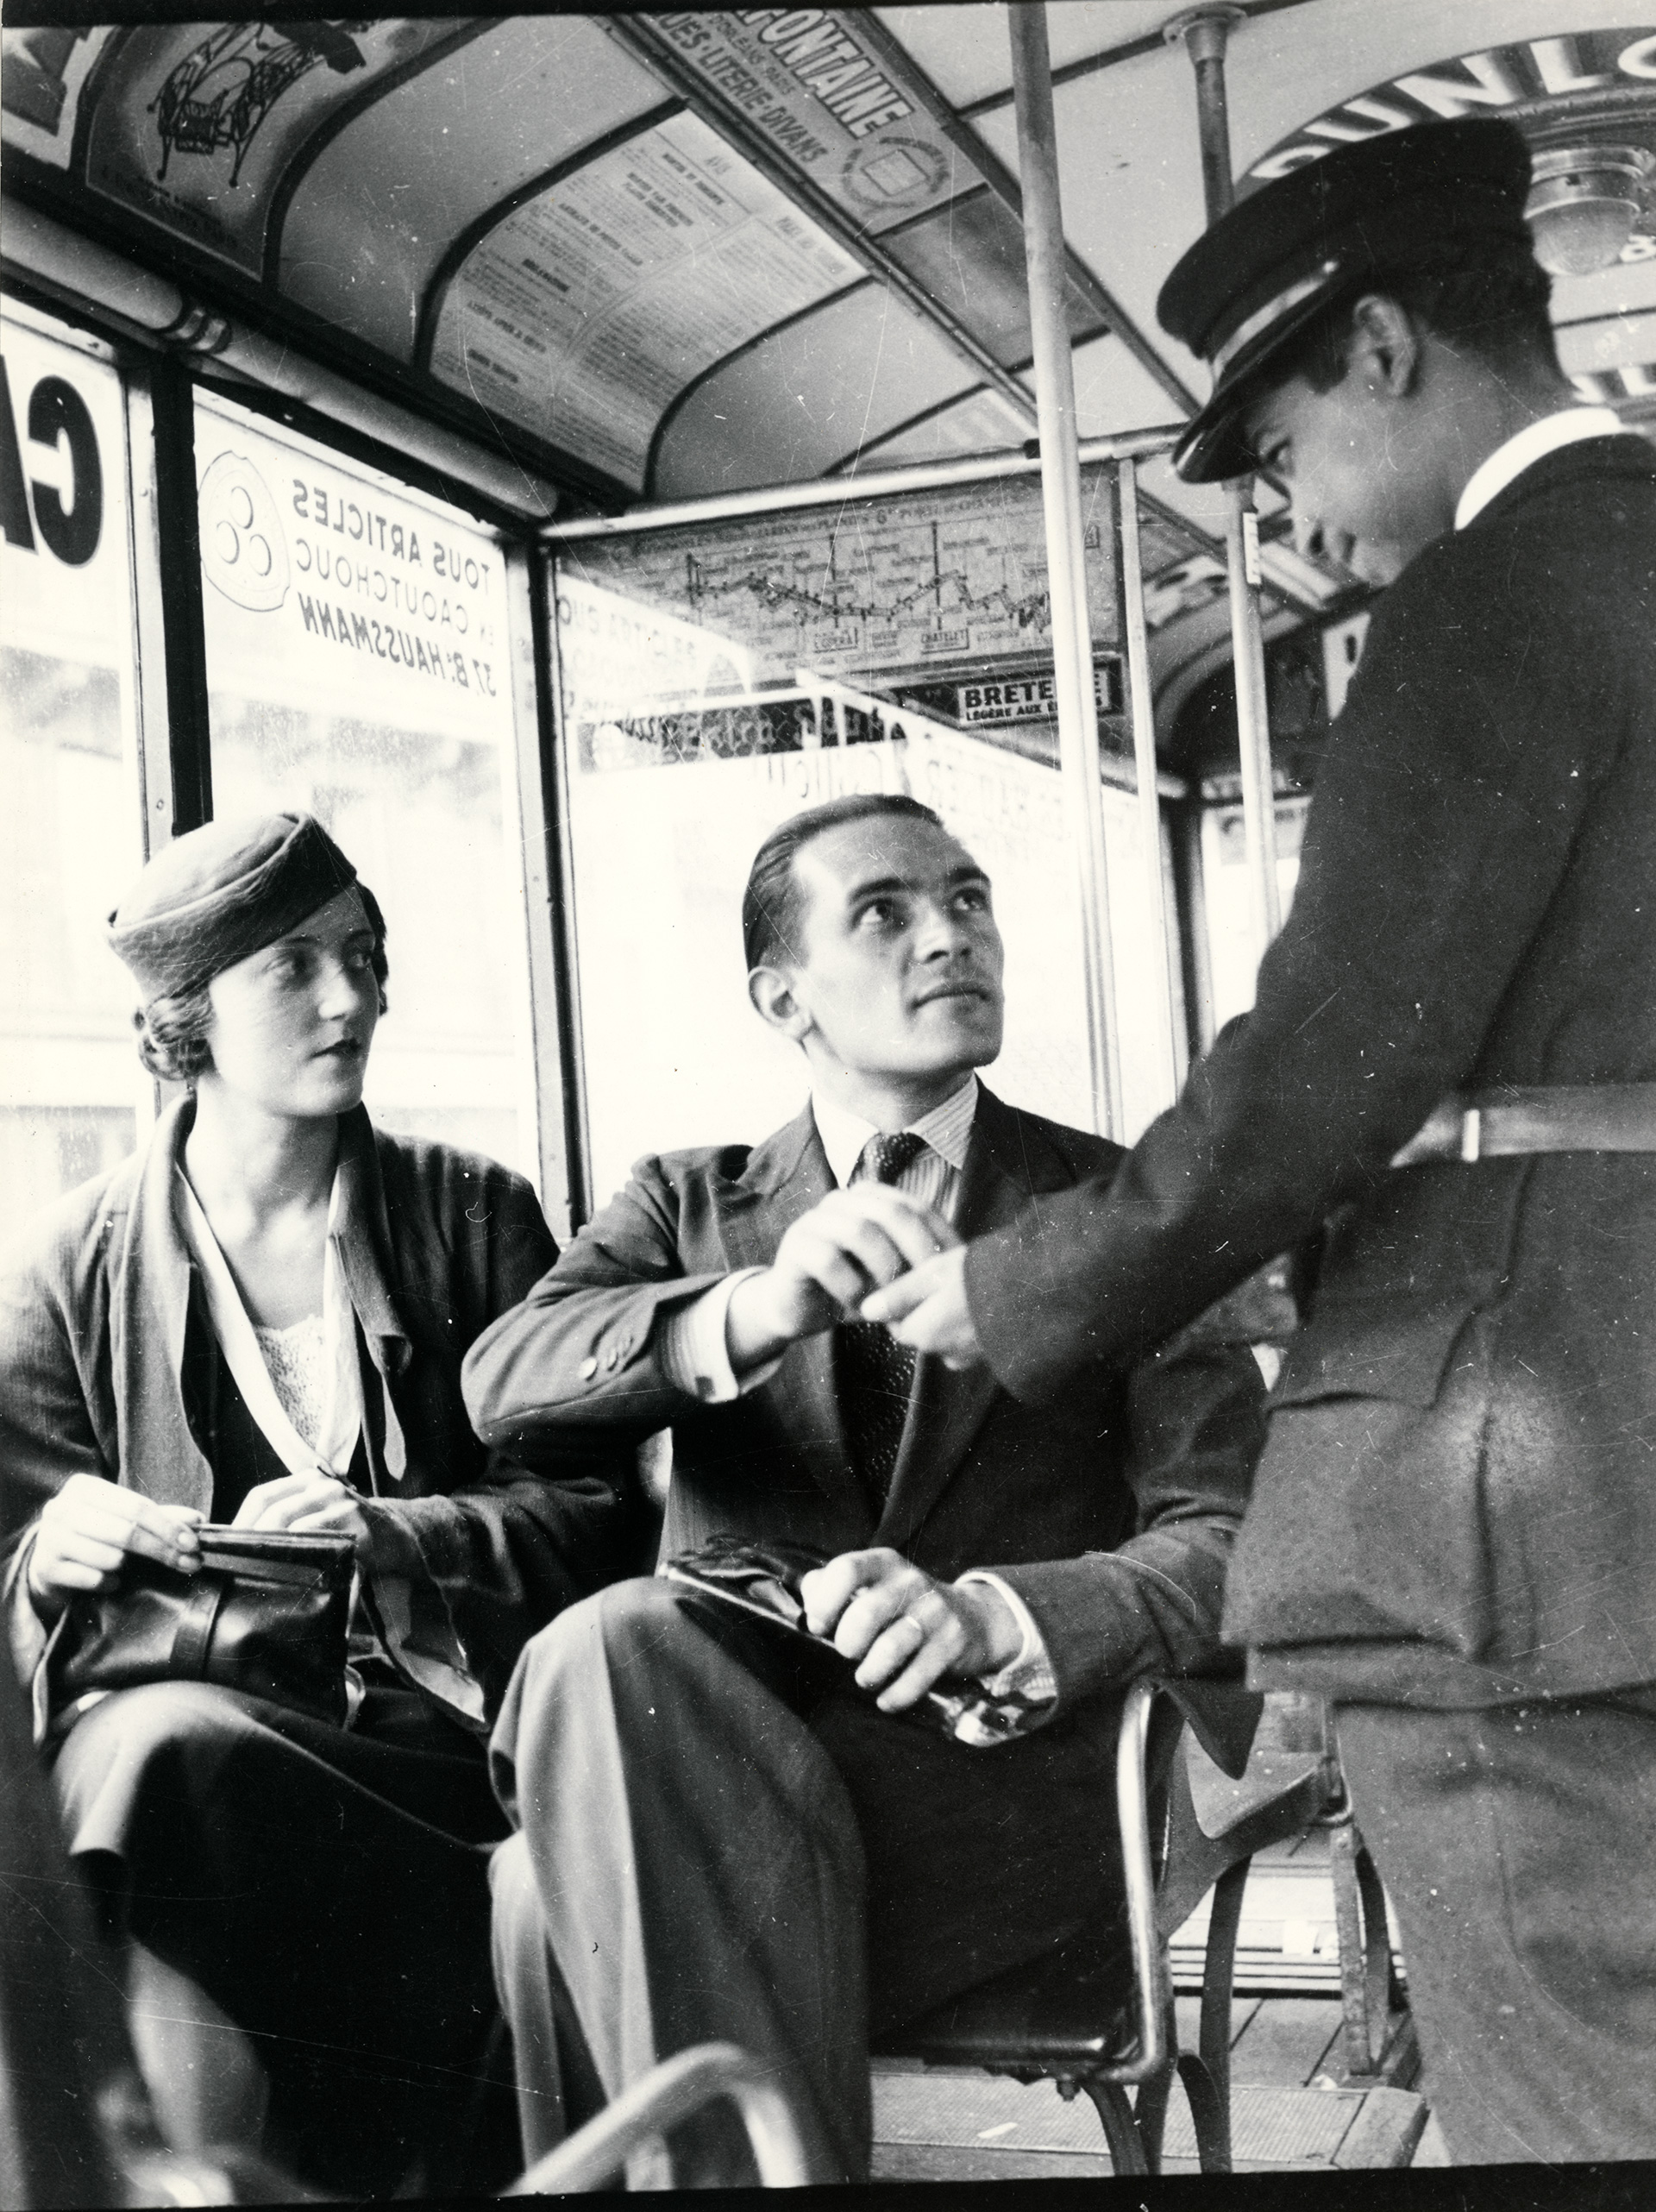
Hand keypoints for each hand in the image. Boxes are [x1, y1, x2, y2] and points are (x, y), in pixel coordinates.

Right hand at [28, 1474, 202, 1612]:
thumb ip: (160, 1517)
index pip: (137, 1506)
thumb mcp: (124, 1519)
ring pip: (110, 1557)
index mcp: (84, 1487)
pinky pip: (93, 1579)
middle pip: (126, 1531)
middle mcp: (61, 1508)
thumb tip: (197, 1521)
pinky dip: (108, 1583)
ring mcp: (50, 1538)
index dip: (168, 1527)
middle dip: (162, 1550)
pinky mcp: (45, 1568)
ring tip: (125, 1566)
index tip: (193, 1544)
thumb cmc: (94, 1536)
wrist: (51, 1563)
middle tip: (189, 1564)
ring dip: (127, 1567)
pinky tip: (107, 1579)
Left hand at [232, 1472, 371, 1555]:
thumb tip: (239, 1543)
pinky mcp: (355, 1520)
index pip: (261, 1495)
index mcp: (306, 1482)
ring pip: (292, 1522)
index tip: (227, 1546)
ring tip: (259, 1569)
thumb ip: (289, 1521)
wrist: (396, 1536)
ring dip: (272, 1548)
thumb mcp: (318, 1516)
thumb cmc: (348, 1530)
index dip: (241, 1521)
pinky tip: (291, 1568)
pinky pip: (318, 1536)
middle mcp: (321, 1485)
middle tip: (238, 1563)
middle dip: (251, 1538)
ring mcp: (339, 1500)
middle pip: (272, 1509)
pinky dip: (300, 1552)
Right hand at [727, 1184, 959, 1364]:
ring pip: (859, 1231)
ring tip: (889, 1302)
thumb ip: (921, 1266)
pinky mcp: (795, 1245)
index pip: (916, 1207)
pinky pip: (827, 1259)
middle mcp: (843, 1201)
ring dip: (883, 1270)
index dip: (938, 1239)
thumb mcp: (893, 1277)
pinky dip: (850, 1286)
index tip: (950, 1277)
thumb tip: (969, 1272)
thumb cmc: (854, 1289)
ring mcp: (816, 1219)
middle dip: (915, 1252)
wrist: (798, 1308)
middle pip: (891, 1212)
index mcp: (872, 1198)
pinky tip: (858, 1306)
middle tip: (925, 1290)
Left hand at [799, 1547, 1019, 1711]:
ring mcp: (935, 1611)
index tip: (820, 1626)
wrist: (972, 1618)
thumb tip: (808, 1601)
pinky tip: (886, 1700)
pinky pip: (917, 1677)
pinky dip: (895, 1696)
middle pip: (866, 1613)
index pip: (846, 1569)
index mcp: (882, 1563)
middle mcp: (910, 1581)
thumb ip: (831, 1587)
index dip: (824, 1601)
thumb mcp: (871, 1585)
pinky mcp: (952, 1643)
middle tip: (848, 1653)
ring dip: (869, 1674)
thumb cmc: (902, 1605)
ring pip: (891, 1648)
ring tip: (866, 1678)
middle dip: (847, 1643)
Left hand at [858, 1245, 982, 1369]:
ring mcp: (970, 1356)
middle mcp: (944, 1353)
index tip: (915, 1276)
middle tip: (942, 1277)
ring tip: (965, 1286)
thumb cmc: (980, 1274)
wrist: (1037, 1289)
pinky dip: (970, 1322)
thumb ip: (898, 1294)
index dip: (901, 1300)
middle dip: (925, 1308)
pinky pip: (970, 1338)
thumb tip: (866, 1311)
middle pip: (922, 1331)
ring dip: (949, 1314)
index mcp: (924, 1334)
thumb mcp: (932, 1274)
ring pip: (946, 1334)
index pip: (897, 1324)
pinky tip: (982, 1300)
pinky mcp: (992, 1353)